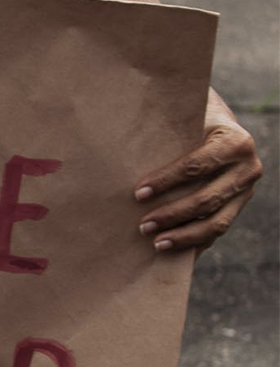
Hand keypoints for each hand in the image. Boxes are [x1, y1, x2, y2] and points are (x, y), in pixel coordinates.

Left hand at [135, 88, 262, 251]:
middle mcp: (248, 168)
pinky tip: (172, 252)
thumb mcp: (184, 114)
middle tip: (142, 225)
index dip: (166, 181)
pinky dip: (194, 243)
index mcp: (235, 142)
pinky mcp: (238, 206)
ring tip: (155, 243)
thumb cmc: (190, 120)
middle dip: (172, 215)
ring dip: (184, 236)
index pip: (196, 166)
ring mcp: (246, 191)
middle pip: (206, 199)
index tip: (138, 193)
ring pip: (217, 222)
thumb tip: (118, 127)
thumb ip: (165, 121)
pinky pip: (217, 230)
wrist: (219, 124)